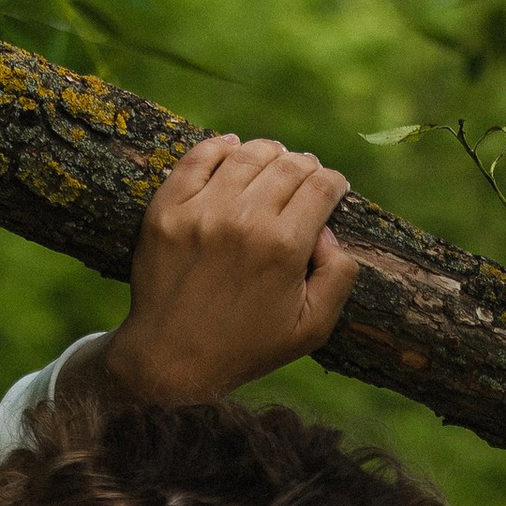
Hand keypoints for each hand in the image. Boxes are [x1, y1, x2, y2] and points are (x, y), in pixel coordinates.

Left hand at [101, 133, 357, 404]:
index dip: (334, 182)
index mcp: (284, 247)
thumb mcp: (312, 328)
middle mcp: (243, 220)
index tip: (333, 188)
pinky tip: (233, 148)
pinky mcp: (167, 209)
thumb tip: (328, 231)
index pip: (321, 186)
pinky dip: (220, 146)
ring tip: (276, 158)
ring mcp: (201, 211)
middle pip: (288, 165)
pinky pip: (197, 158)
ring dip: (270, 151)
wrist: (171, 358)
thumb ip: (338, 276)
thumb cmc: (247, 347)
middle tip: (308, 175)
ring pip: (247, 154)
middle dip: (307, 166)